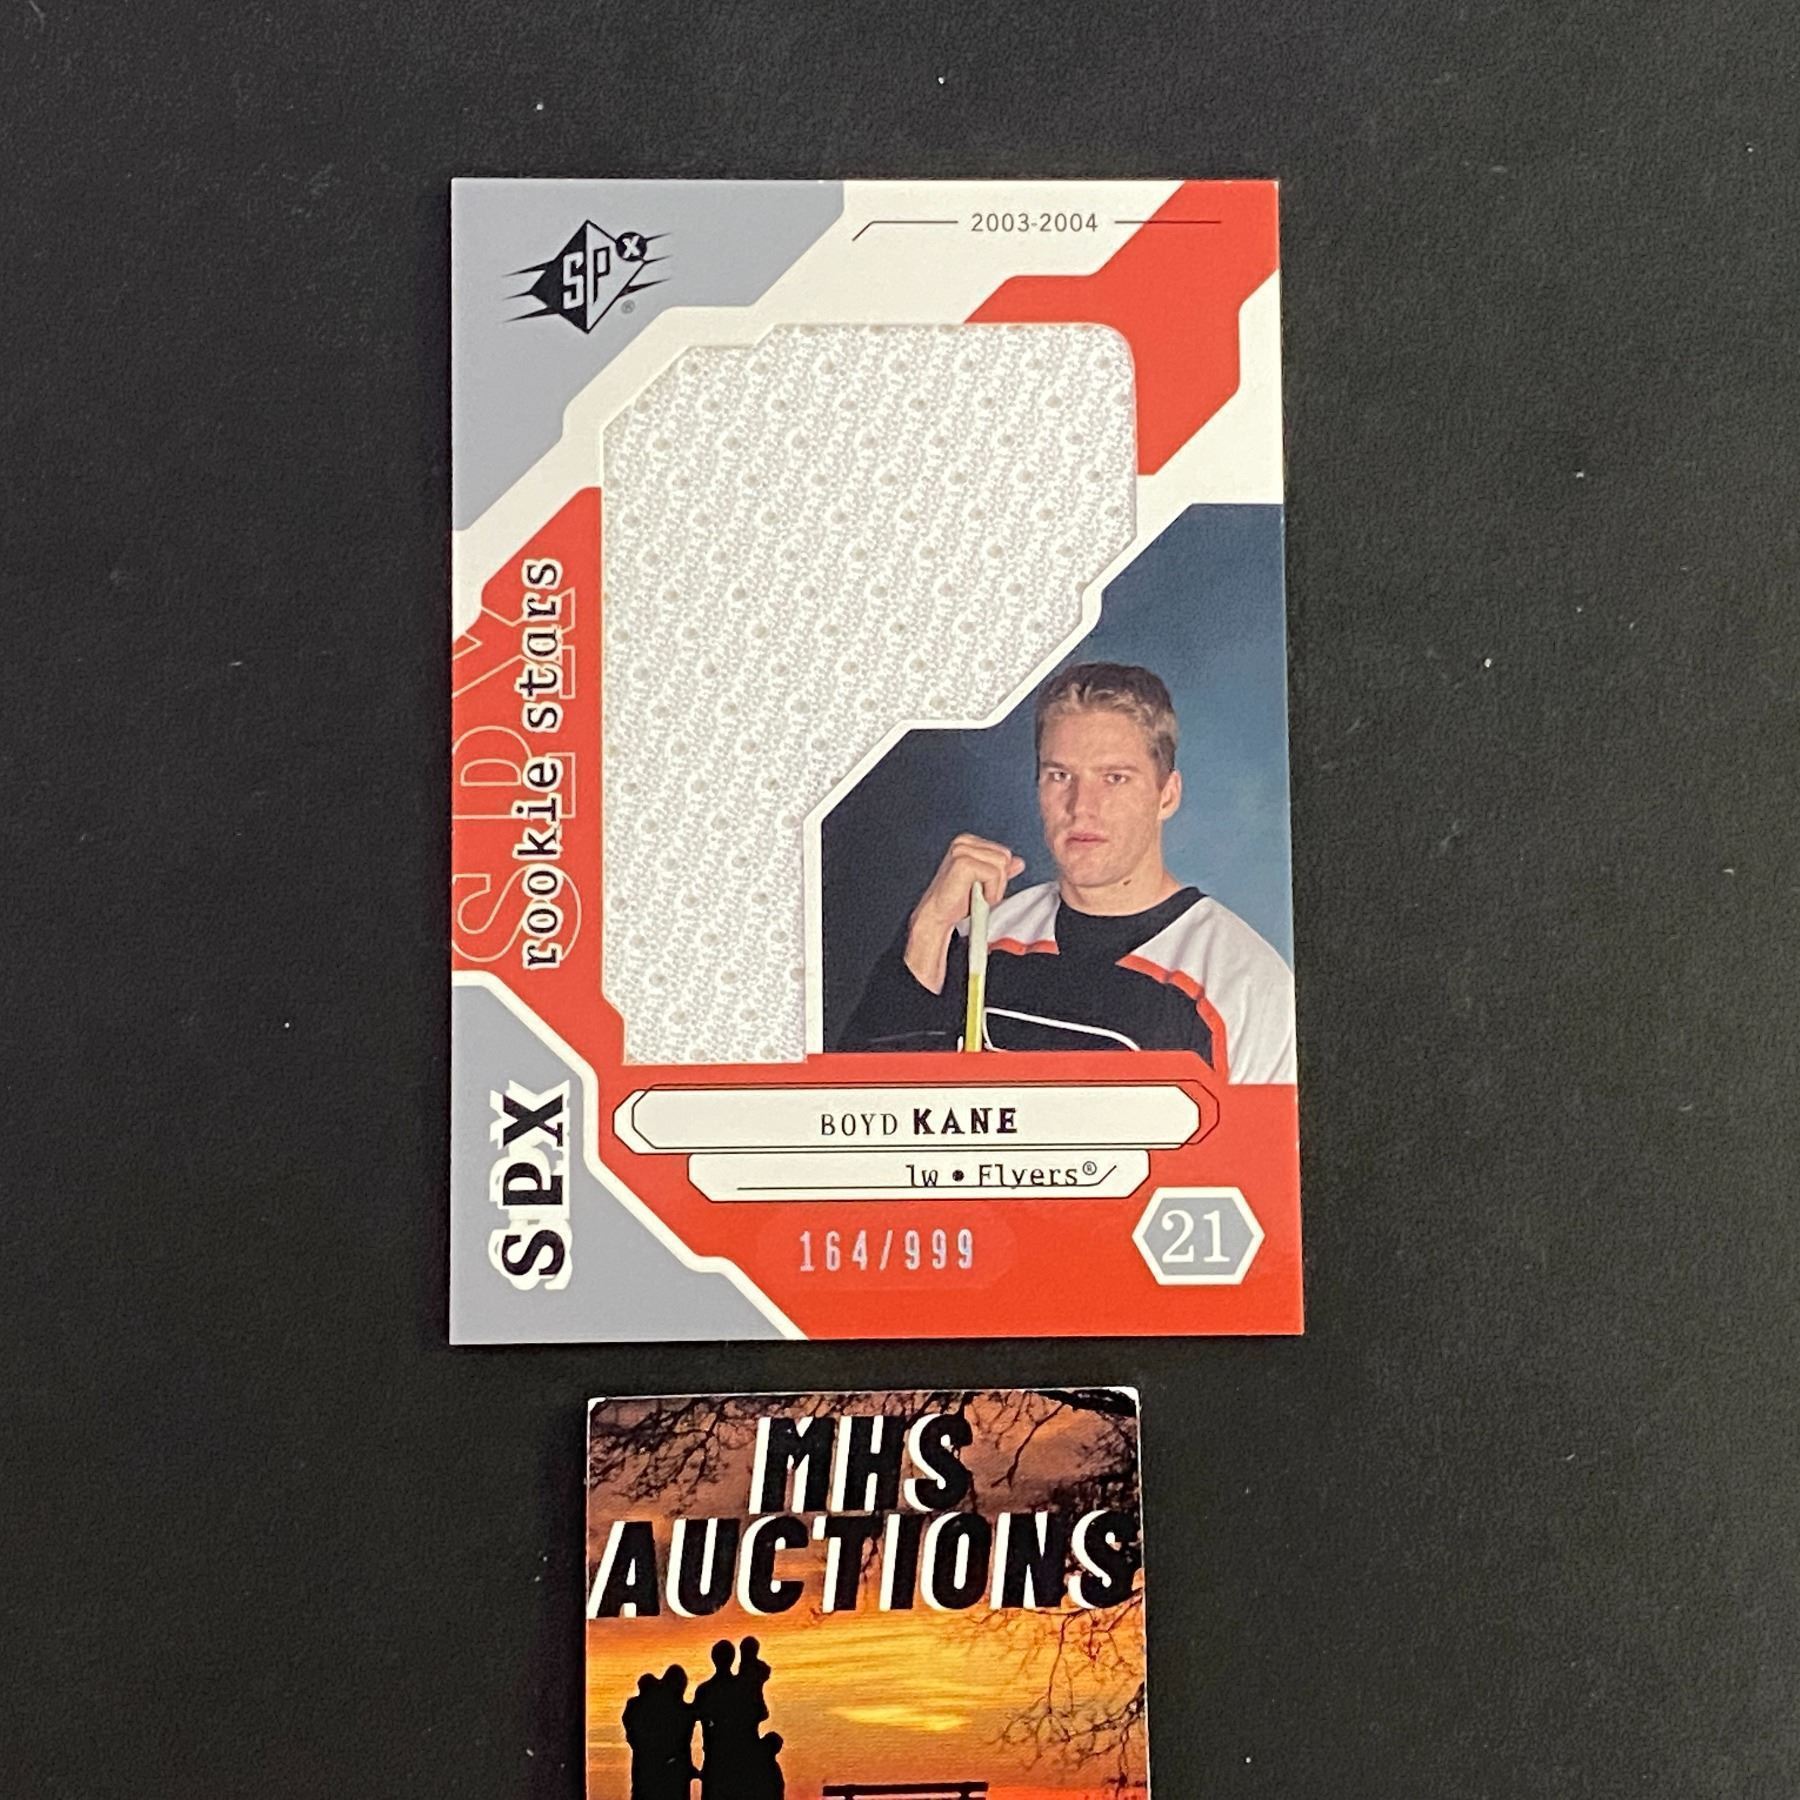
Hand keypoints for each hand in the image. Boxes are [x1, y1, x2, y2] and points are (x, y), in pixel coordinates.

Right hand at [903, 834, 1023, 993]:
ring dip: (993, 888)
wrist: (938, 915)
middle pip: (1005, 857)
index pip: (1004, 853)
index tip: (981, 887)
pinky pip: (993, 874)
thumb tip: (1019, 862)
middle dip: (998, 881)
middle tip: (978, 893)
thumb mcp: (985, 883)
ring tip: (975, 895)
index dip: (999, 876)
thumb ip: (1001, 870)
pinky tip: (974, 897)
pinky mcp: (963, 862)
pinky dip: (989, 892)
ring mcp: (961, 850)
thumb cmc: (956, 901)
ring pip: (1001, 865)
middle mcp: (963, 842)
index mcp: (968, 842)